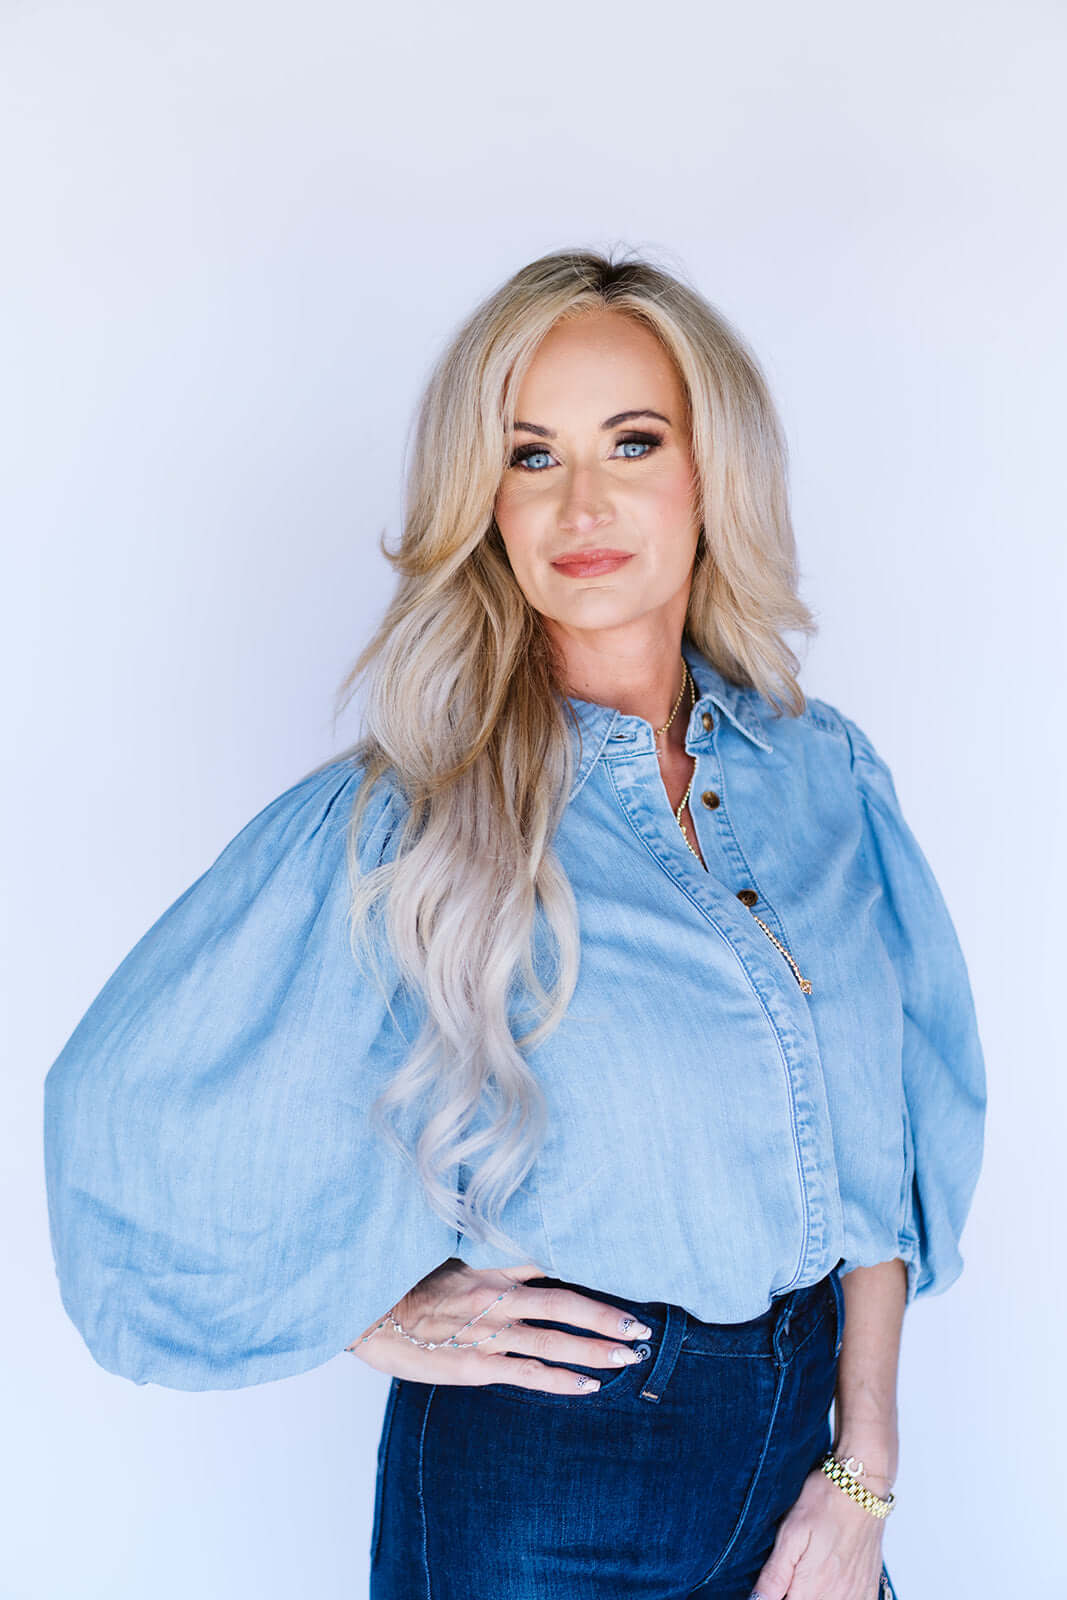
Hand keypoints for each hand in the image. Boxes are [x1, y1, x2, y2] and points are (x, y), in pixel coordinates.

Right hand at [344, 1258, 649, 1392]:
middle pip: (565, 1303)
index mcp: (488, 1271)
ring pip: (555, 1339)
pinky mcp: (475, 1365)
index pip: (549, 1269)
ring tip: (630, 1355)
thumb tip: (524, 1262)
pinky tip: (589, 1386)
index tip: (620, 1282)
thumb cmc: (400, 1288)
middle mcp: (495, 1298)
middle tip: (641, 1327)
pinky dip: (562, 1379)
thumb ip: (486, 1263)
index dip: (587, 1277)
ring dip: (595, 1347)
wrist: (365, 1312)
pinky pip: (528, 1372)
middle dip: (606, 1315)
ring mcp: (488, 1332)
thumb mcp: (446, 1262)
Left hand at [749, 1465, 885, 1597]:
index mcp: (812, 1588)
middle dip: (794, 1592)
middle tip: (792, 1569)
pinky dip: (838, 1595)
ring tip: (809, 1571)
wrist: (862, 1486)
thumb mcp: (790, 1532)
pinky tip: (830, 1580)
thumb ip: (775, 1574)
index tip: (775, 1581)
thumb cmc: (824, 1502)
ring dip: (815, 1594)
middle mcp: (837, 1597)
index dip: (775, 1596)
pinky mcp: (868, 1587)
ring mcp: (856, 1594)